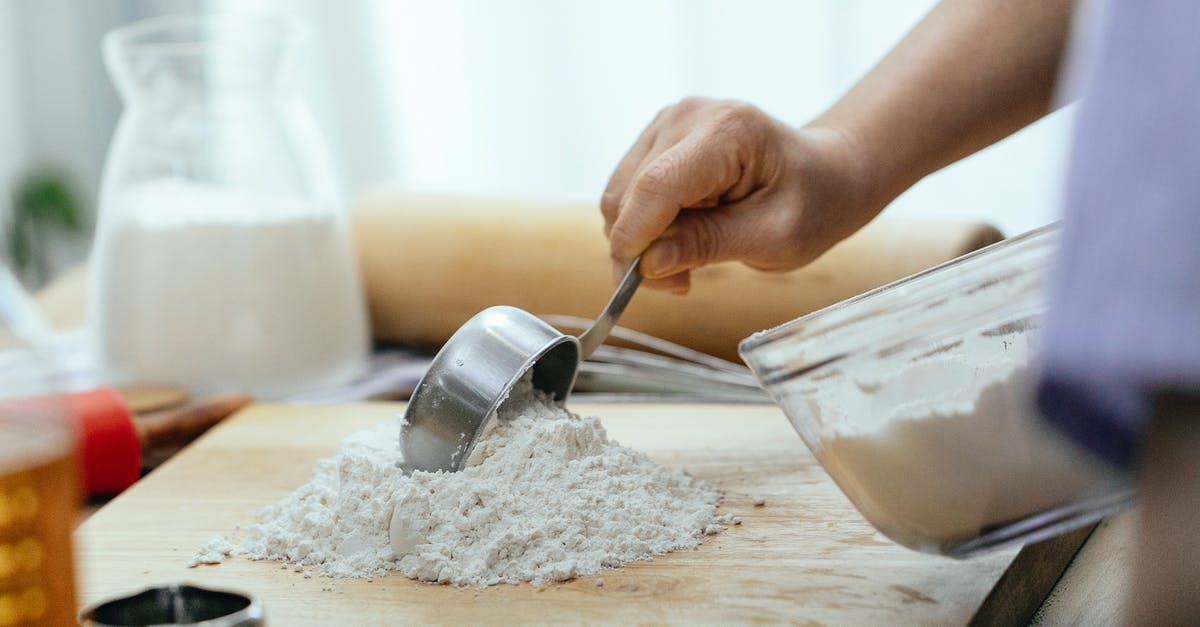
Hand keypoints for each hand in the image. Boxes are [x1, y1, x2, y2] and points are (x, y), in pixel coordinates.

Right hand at [601, 97, 876, 293]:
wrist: (827, 173)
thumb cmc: (814, 202)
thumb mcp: (775, 237)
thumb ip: (709, 245)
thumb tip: (647, 263)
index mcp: (727, 130)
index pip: (656, 186)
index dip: (635, 239)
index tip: (636, 285)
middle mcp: (689, 115)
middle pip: (629, 192)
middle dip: (639, 248)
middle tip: (679, 284)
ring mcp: (669, 122)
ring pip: (620, 194)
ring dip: (640, 240)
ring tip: (686, 262)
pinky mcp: (658, 138)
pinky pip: (628, 191)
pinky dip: (644, 225)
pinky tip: (681, 237)